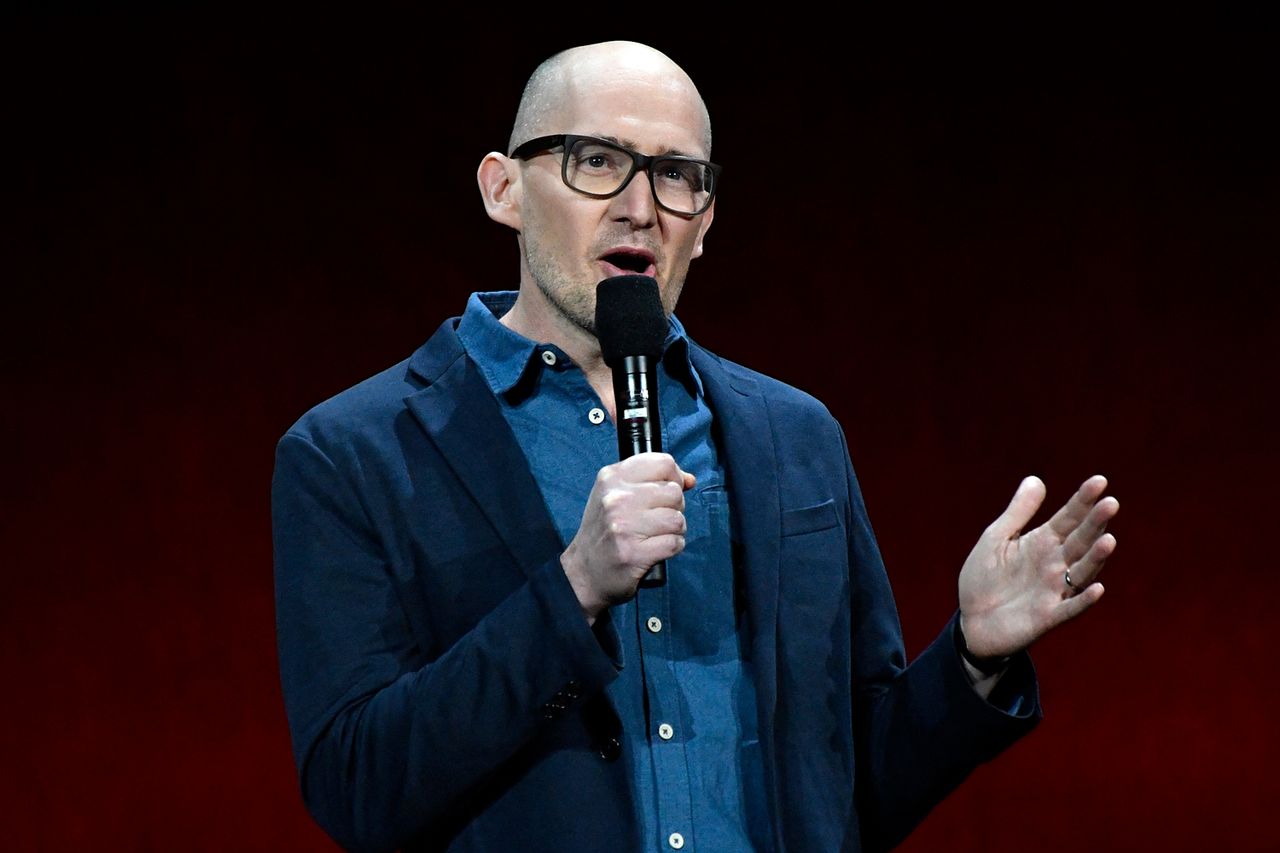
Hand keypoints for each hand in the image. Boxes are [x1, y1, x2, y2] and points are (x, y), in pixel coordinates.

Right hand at [561, 453, 695, 621]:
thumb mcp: (617, 494)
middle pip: (674, 492)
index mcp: (612, 478)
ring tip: (656, 535)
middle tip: (656, 519)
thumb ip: (652, 481)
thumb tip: (690, 479)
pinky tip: (656, 549)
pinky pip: (675, 543)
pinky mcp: (634, 552)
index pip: (664, 463)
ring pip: (677, 519)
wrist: (584, 571)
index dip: (674, 478)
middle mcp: (616, 498)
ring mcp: (624, 526)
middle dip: (674, 507)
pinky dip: (672, 547)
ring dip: (674, 530)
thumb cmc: (605, 531)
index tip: (665, 492)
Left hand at [958, 475, 1117, 658]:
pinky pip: (1070, 608)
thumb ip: (1017, 513)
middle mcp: (1055, 564)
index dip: (1083, 500)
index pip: (1068, 518)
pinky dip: (1084, 600)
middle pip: (1080, 540)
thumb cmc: (985, 578)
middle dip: (1095, 523)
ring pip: (1081, 572)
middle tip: (1110, 503)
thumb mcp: (996, 540)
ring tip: (1108, 540)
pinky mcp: (1048, 616)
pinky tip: (1097, 589)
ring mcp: (1054, 590)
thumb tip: (1035, 478)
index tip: (1100, 481)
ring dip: (1096, 558)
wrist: (972, 622)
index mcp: (1042, 542)